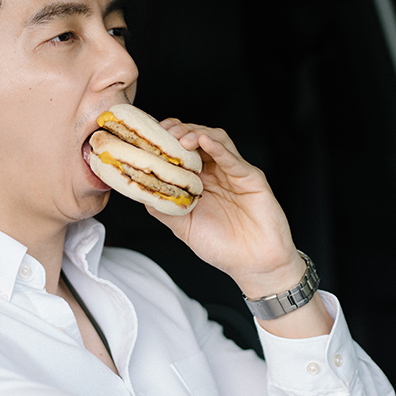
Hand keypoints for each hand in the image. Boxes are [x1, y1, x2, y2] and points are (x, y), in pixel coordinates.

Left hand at [148, 120, 304, 298]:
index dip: (168, 140)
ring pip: (217, 140)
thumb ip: (165, 209)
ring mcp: (234, 173)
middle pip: (198, 139)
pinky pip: (233, 158)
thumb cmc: (224, 247)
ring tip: (181, 138)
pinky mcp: (251, 178)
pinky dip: (218, 147)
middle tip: (165, 132)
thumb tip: (141, 192)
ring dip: (197, 133)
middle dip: (180, 131)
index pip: (183, 151)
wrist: (254, 265)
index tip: (151, 137)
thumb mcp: (184, 227)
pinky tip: (204, 141)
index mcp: (200, 182)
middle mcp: (217, 173)